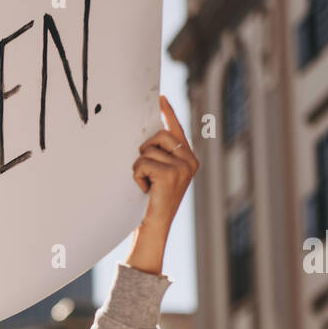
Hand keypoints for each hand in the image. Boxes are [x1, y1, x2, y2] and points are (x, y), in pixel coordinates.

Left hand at [126, 95, 198, 274]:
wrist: (152, 230)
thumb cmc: (151, 204)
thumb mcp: (159, 176)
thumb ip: (160, 156)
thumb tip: (146, 135)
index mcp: (189, 159)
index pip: (176, 130)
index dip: (167, 113)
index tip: (160, 97)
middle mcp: (190, 161)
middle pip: (158, 135)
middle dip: (144, 151)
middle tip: (144, 173)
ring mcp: (183, 167)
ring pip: (147, 149)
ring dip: (138, 167)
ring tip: (146, 185)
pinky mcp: (171, 174)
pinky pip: (142, 162)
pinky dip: (137, 175)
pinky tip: (145, 190)